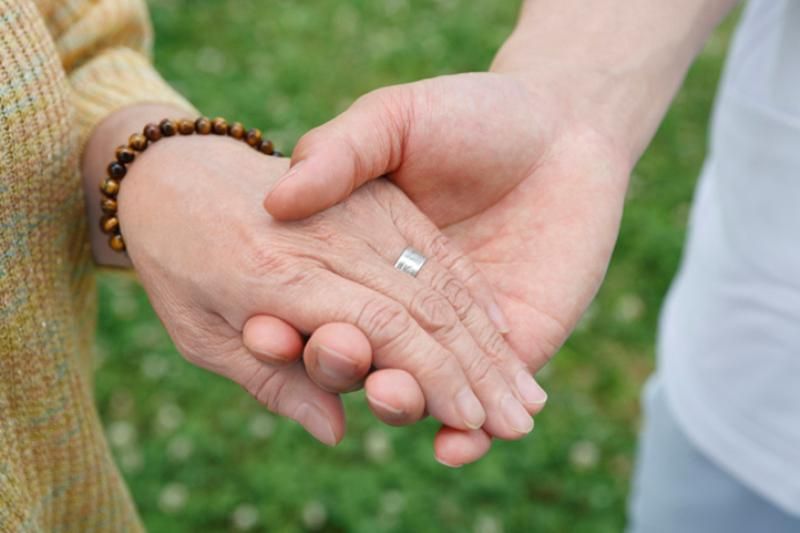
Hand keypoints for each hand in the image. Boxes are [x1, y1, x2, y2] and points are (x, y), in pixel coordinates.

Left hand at [115, 132, 543, 444]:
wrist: (172, 168)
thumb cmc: (174, 260)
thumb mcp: (196, 334)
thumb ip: (268, 384)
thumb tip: (336, 431)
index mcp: (273, 278)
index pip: (377, 333)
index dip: (431, 380)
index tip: (469, 423)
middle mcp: (322, 243)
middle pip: (418, 309)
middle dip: (474, 369)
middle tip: (517, 419)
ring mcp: (351, 213)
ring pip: (435, 279)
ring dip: (485, 338)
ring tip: (526, 388)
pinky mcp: (371, 195)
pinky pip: (429, 246)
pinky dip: (469, 290)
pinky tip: (501, 328)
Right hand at [262, 72, 630, 463]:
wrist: (564, 128)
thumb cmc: (471, 113)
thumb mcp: (394, 119)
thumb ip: (340, 152)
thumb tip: (278, 198)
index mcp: (360, 258)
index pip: (314, 306)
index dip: (288, 325)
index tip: (262, 329)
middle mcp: (400, 305)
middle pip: (362, 354)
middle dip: (343, 363)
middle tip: (340, 353)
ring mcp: (455, 337)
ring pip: (418, 388)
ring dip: (403, 402)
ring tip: (393, 397)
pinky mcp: (512, 351)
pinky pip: (482, 410)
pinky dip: (470, 435)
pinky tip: (458, 447)